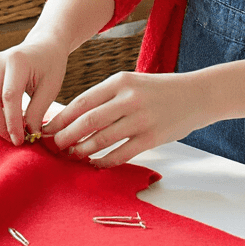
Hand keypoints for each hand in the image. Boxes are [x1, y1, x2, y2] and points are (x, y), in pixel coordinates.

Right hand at [0, 35, 69, 144]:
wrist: (43, 45)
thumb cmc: (51, 65)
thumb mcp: (51, 88)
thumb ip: (37, 112)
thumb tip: (28, 135)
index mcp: (17, 61)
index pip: (9, 97)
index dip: (12, 122)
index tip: (19, 140)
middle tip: (13, 140)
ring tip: (6, 133)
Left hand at [44, 69, 211, 165]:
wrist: (197, 95)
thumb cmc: (159, 90)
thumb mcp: (132, 82)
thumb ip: (107, 97)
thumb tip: (75, 117)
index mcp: (120, 81)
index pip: (82, 101)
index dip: (62, 118)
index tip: (48, 128)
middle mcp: (130, 98)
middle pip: (88, 121)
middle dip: (66, 136)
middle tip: (54, 146)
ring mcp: (142, 119)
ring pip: (102, 139)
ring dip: (82, 150)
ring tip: (72, 155)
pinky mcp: (153, 137)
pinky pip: (121, 154)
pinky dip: (104, 161)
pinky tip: (95, 164)